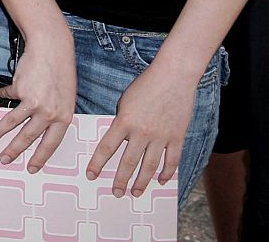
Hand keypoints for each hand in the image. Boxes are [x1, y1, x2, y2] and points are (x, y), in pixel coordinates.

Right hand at [0, 24, 76, 171]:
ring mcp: (33, 102)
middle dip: (14, 150)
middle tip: (4, 159)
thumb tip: (40, 129)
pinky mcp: (19, 90)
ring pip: (12, 122)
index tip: (31, 167)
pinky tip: (0, 95)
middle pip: (28, 137)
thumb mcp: (66, 99)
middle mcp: (49, 113)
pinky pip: (8, 96)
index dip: (39, 157)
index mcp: (64, 118)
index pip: (50, 144)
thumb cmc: (62, 73)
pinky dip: (3, 95)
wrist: (52, 50)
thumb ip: (55, 115)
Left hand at [87, 56, 197, 195]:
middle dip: (120, 180)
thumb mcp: (125, 101)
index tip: (91, 175)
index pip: (106, 148)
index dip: (98, 164)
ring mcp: (161, 136)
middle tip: (116, 193)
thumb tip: (118, 139)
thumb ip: (121, 121)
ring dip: (142, 182)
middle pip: (128, 162)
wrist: (173, 76)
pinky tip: (162, 181)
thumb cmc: (146, 84)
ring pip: (150, 166)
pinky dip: (167, 173)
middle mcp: (142, 132)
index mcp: (124, 121)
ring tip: (136, 193)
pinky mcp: (177, 137)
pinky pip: (171, 160)